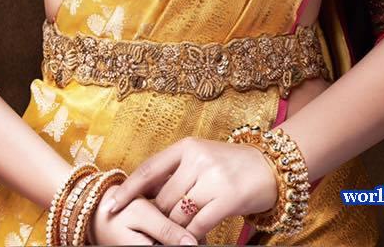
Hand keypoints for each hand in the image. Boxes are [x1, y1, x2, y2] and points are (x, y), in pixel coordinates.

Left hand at [99, 138, 278, 241]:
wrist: (272, 166)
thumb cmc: (232, 164)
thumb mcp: (202, 158)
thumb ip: (177, 172)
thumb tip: (144, 194)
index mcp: (187, 146)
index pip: (149, 170)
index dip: (128, 190)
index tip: (111, 206)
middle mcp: (198, 159)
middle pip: (163, 199)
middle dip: (159, 218)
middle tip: (159, 229)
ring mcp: (214, 177)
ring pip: (178, 214)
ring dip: (175, 230)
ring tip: (177, 236)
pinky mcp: (228, 198)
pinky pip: (197, 225)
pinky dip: (191, 237)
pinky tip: (192, 241)